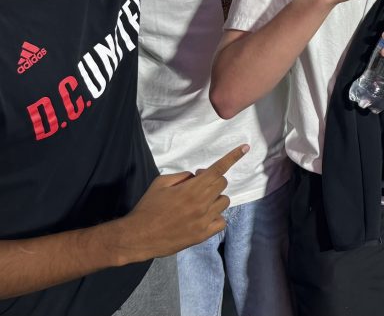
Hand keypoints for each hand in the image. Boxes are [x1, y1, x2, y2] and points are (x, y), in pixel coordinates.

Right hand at [123, 144, 247, 259]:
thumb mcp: (161, 183)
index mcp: (192, 188)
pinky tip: (203, 216)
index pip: (218, 169)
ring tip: (198, 202)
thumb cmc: (148, 207)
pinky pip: (221, 221)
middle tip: (197, 184)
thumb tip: (197, 176)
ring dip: (214, 198)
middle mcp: (202, 203)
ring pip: (223, 202)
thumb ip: (183, 176)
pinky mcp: (203, 235)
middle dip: (213, 180)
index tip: (246, 147)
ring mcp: (204, 220)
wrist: (138, 236)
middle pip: (222, 184)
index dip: (233, 156)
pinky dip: (215, 216)